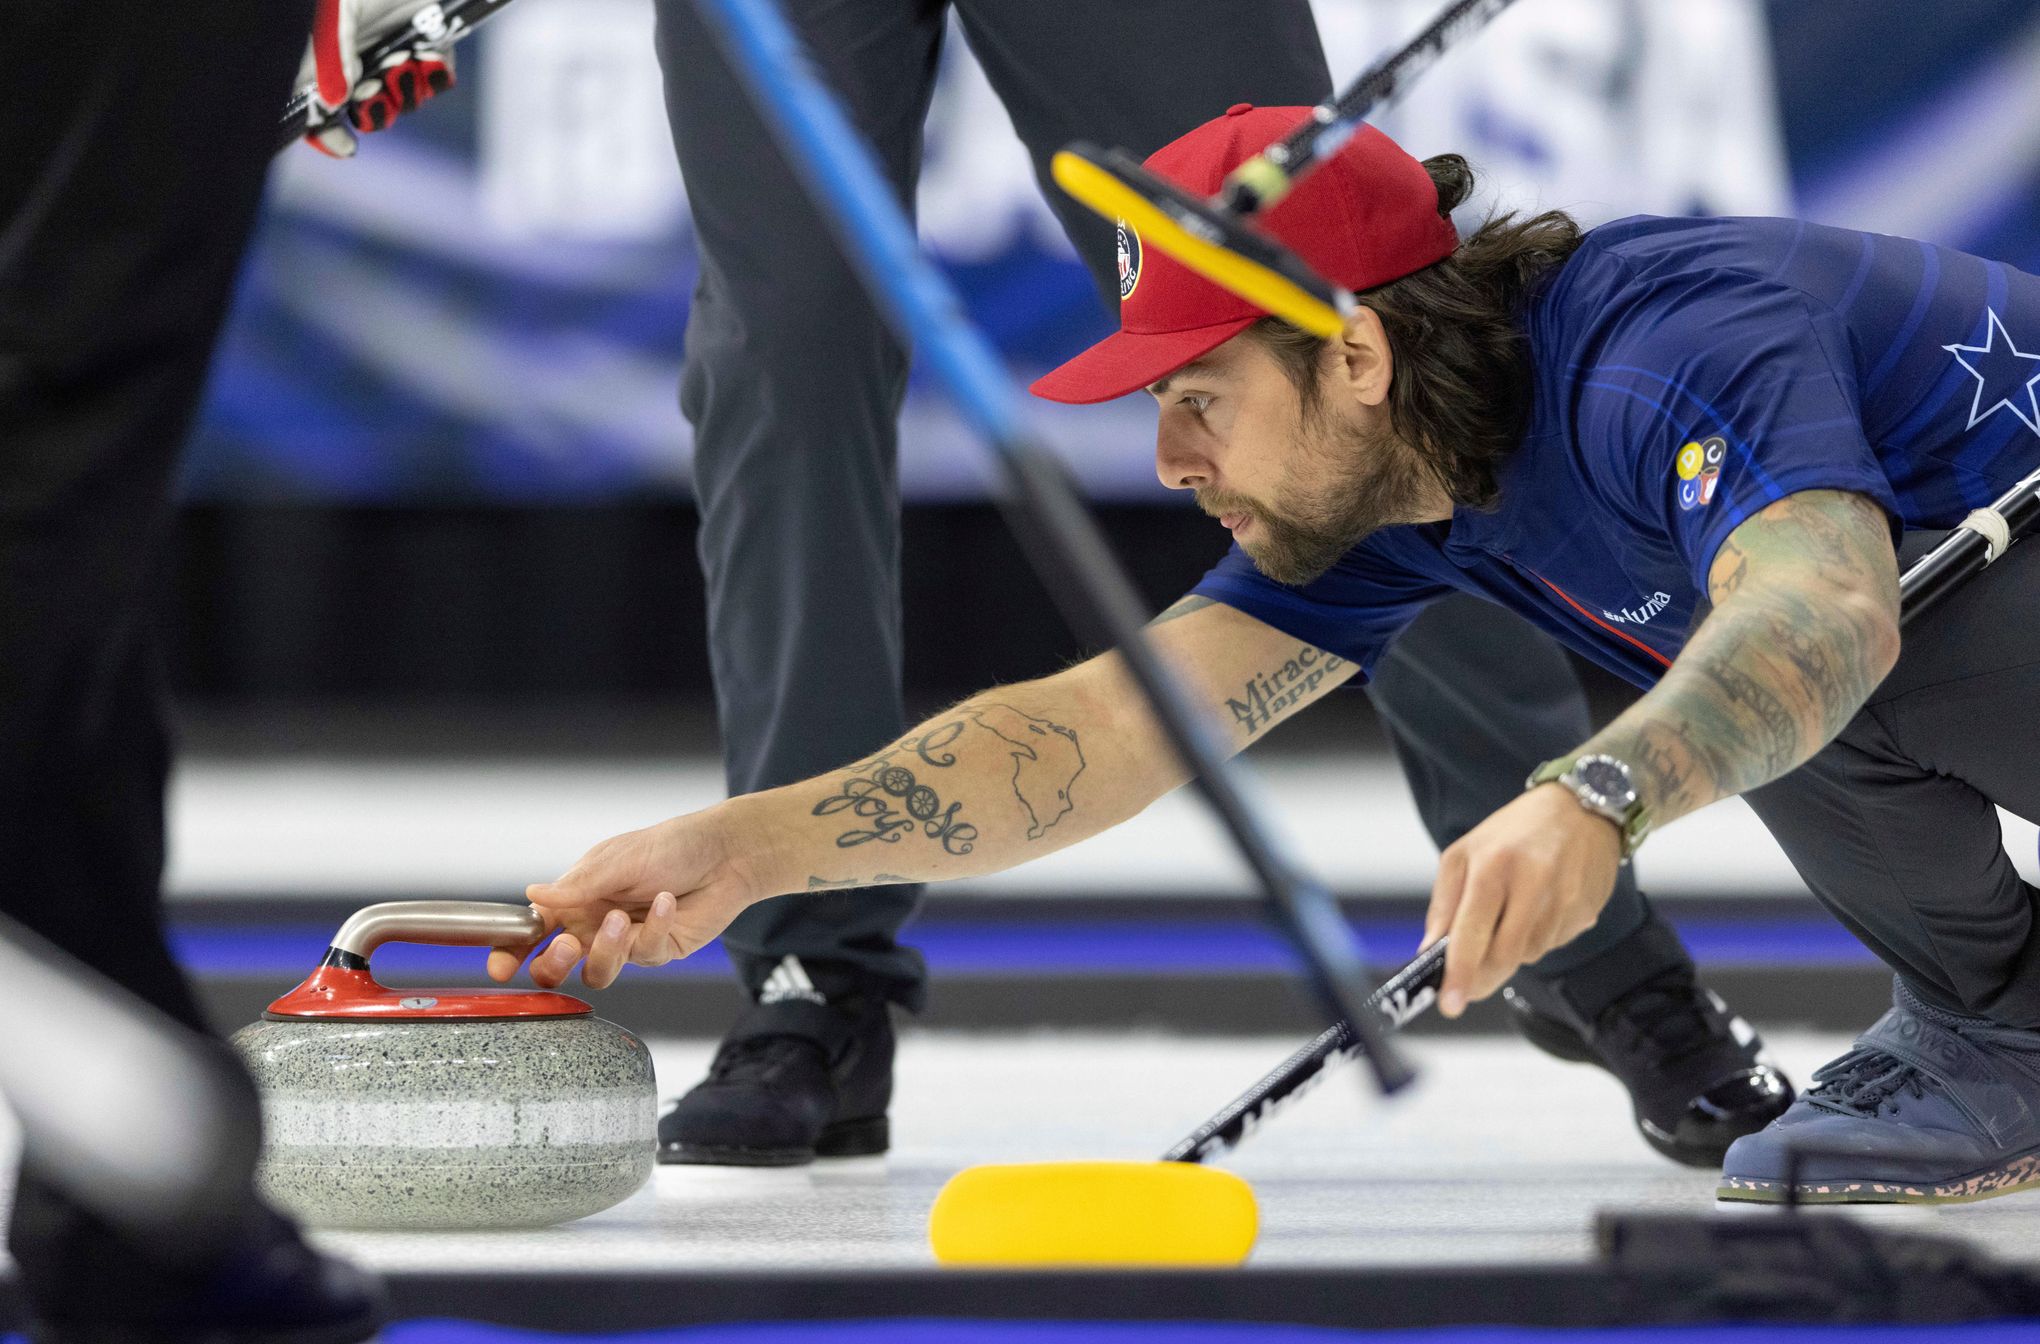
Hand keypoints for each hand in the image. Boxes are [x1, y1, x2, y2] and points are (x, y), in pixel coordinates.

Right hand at [298, 0, 455, 157]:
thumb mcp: (334, 10)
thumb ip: (328, 52)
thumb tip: (333, 100)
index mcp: (319, 46)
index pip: (314, 99)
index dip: (325, 128)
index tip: (344, 145)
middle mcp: (353, 52)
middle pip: (361, 106)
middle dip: (374, 109)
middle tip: (377, 93)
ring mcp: (392, 47)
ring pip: (402, 98)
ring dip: (406, 91)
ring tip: (406, 64)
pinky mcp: (428, 40)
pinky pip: (436, 76)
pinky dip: (435, 73)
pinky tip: (428, 56)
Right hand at [488, 808, 763, 990]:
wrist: (726, 853)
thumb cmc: (671, 845)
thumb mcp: (618, 859)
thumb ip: (577, 886)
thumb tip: (531, 896)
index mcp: (577, 897)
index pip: (534, 930)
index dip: (512, 951)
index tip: (501, 965)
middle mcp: (595, 924)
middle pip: (556, 965)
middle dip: (552, 963)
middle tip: (566, 944)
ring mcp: (626, 942)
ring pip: (598, 972)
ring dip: (606, 950)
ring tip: (623, 919)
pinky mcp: (659, 951)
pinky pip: (645, 956)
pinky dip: (654, 928)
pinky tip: (668, 902)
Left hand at [1422, 784, 1622, 1017]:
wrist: (1581, 807)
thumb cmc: (1513, 832)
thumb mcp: (1464, 854)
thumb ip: (1445, 905)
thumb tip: (1430, 952)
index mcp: (1494, 866)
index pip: (1472, 932)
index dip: (1460, 973)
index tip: (1450, 1004)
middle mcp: (1534, 883)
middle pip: (1504, 955)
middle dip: (1483, 978)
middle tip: (1469, 985)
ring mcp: (1566, 899)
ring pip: (1530, 954)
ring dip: (1512, 951)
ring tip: (1512, 915)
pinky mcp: (1588, 910)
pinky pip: (1554, 943)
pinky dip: (1538, 938)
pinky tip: (1539, 909)